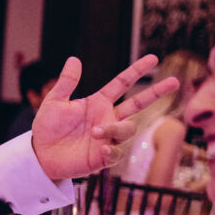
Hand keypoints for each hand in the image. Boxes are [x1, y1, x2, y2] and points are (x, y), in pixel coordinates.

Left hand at [31, 55, 179, 179]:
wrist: (40, 153)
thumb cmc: (47, 127)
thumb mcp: (54, 102)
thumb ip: (66, 83)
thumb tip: (74, 59)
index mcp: (98, 102)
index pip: (122, 84)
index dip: (137, 71)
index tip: (153, 58)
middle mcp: (108, 118)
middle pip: (139, 104)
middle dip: (156, 93)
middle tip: (174, 81)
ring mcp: (108, 137)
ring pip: (128, 129)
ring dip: (115, 129)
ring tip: (94, 132)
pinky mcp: (103, 156)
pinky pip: (116, 152)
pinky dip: (112, 149)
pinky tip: (101, 147)